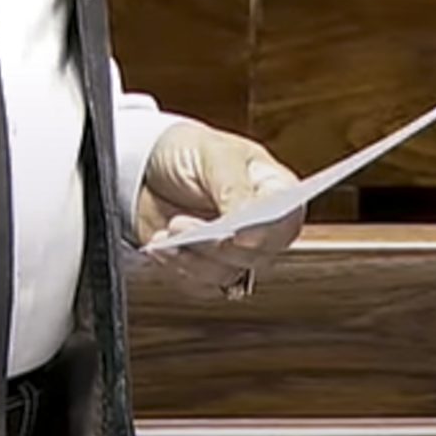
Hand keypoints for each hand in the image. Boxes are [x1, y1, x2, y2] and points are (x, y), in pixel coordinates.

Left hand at [133, 121, 303, 298]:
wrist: (147, 167)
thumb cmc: (189, 150)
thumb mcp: (212, 153)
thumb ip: (233, 185)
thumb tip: (246, 216)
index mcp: (274, 190)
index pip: (287, 220)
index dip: (268, 232)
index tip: (238, 234)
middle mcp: (261, 225)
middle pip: (257, 255)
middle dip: (216, 245)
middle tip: (182, 223)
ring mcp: (234, 250)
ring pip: (227, 274)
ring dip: (192, 257)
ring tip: (167, 231)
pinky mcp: (207, 269)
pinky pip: (200, 285)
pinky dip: (177, 268)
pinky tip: (160, 246)